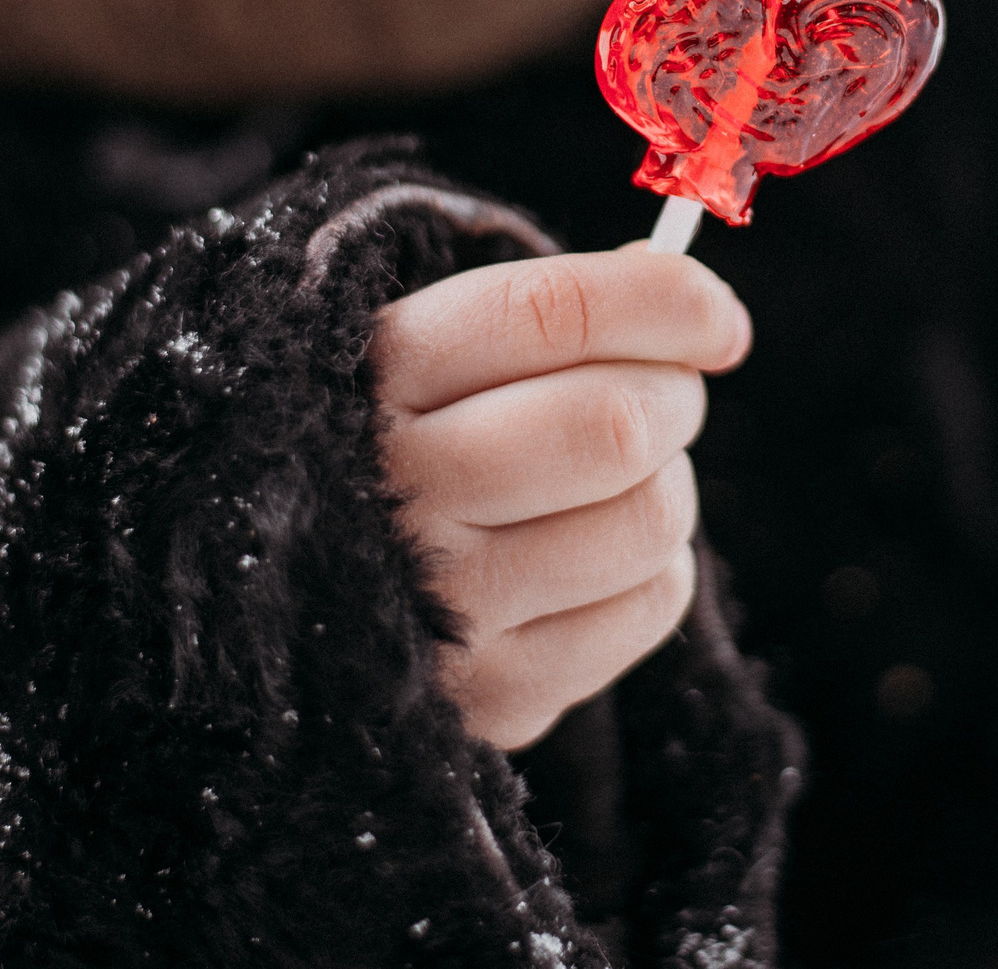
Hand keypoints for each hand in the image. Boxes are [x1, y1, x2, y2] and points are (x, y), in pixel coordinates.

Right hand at [370, 249, 751, 749]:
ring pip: (651, 517)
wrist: (280, 600)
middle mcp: (395, 491)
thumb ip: (553, 315)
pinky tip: (596, 553)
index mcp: (374, 375)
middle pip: (616, 424)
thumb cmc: (394, 442)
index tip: (717, 319)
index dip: (666, 302)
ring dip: (667, 482)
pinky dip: (655, 566)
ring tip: (619, 479)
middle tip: (667, 397)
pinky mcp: (492, 696)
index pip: (553, 314)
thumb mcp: (430, 352)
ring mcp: (442, 605)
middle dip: (675, 397)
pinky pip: (651, 603)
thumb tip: (700, 312)